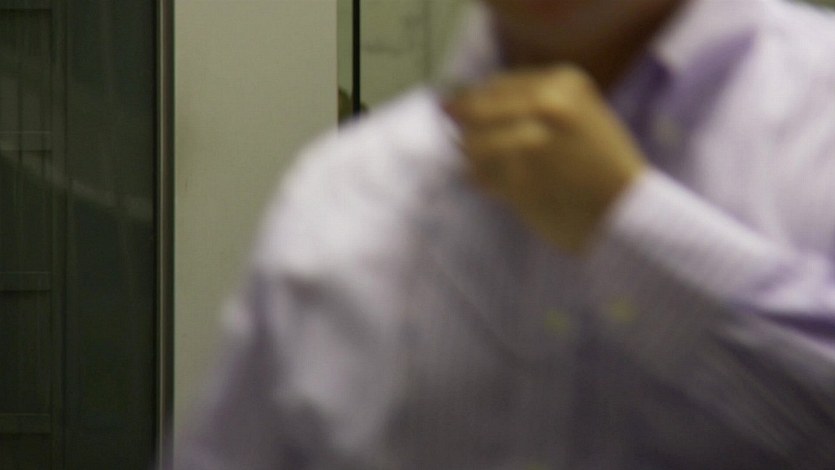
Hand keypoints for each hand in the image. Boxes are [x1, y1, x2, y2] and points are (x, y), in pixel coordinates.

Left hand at [443, 65, 647, 254]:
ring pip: (473, 143)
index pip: (496, 85)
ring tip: (487, 170)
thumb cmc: (602, 167)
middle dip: (468, 130)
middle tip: (469, 146)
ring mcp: (533, 140)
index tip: (461, 114)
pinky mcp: (521, 178)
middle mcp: (547, 104)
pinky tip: (496, 187)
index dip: (473, 103)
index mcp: (563, 82)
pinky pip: (480, 174)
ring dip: (473, 159)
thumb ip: (528, 104)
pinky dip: (481, 181)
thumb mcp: (577, 115)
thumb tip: (455, 103)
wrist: (628, 213)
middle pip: (476, 110)